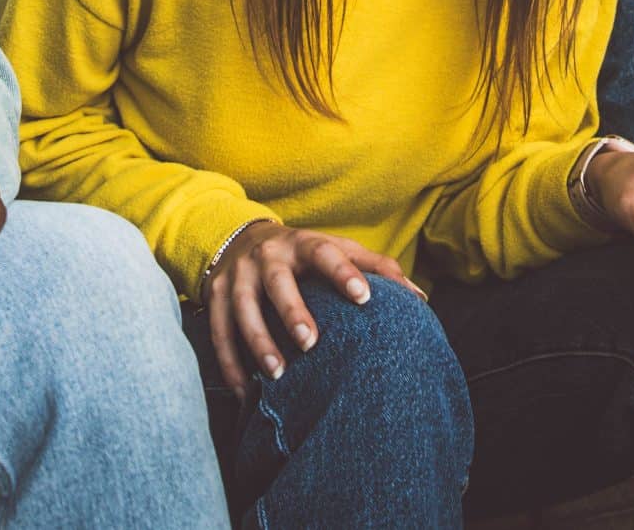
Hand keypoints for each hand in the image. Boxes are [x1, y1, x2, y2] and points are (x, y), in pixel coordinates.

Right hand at [203, 222, 421, 392]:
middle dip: (292, 311)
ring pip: (242, 309)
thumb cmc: (304, 254)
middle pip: (277, 282)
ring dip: (258, 342)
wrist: (240, 238)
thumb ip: (377, 269)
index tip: (364, 296)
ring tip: (278, 374)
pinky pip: (217, 333)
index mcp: (303, 244)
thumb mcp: (337, 249)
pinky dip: (230, 365)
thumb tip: (420, 299)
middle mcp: (267, 256)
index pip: (325, 253)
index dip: (344, 272)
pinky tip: (245, 394)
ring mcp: (237, 276)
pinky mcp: (213, 297)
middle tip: (310, 342)